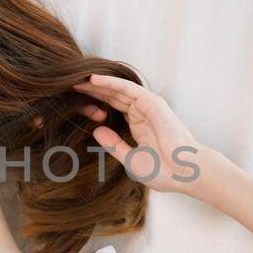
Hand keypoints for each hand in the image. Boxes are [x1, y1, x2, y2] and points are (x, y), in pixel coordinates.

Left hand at [70, 73, 203, 195]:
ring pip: (117, 90)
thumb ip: (114, 144)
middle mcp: (142, 112)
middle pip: (112, 97)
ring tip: (74, 79)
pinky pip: (127, 88)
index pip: (112, 109)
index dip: (93, 104)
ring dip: (96, 84)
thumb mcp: (131, 159)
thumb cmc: (163, 171)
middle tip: (67, 85)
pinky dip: (110, 82)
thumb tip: (96, 130)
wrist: (184, 173)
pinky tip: (92, 80)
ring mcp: (148, 106)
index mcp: (138, 125)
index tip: (73, 102)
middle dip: (91, 91)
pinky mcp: (151, 102)